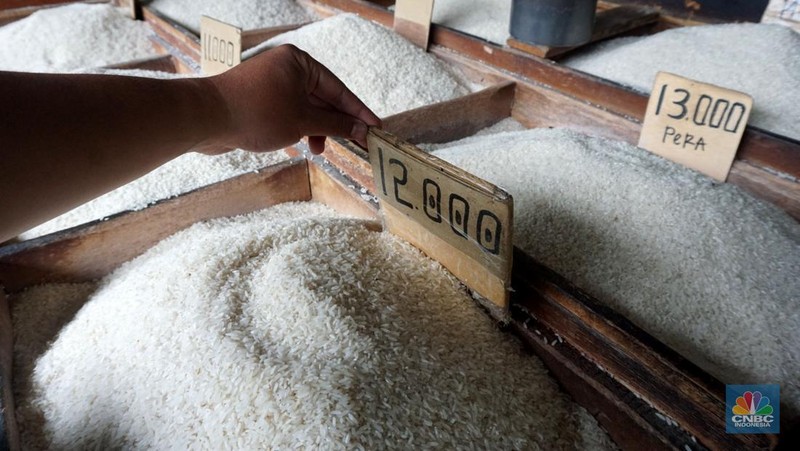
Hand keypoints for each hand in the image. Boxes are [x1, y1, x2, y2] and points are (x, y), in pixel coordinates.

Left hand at [200, 44, 380, 154]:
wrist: (206, 118)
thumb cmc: (256, 113)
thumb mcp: (304, 121)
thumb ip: (336, 124)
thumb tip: (362, 129)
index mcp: (300, 62)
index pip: (339, 89)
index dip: (359, 112)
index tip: (375, 129)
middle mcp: (286, 69)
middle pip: (323, 99)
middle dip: (337, 124)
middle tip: (358, 144)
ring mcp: (272, 85)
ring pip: (306, 109)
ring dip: (317, 130)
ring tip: (319, 150)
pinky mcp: (259, 101)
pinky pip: (289, 114)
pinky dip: (299, 129)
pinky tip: (300, 144)